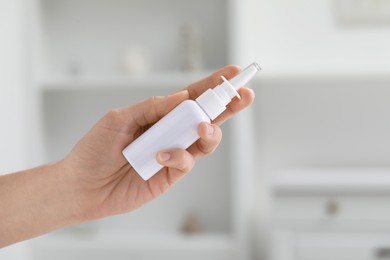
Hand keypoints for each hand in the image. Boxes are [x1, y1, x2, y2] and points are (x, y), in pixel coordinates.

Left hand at [60, 65, 254, 220]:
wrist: (82, 186)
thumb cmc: (94, 151)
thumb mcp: (119, 119)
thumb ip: (151, 107)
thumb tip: (182, 97)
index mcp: (159, 116)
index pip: (191, 98)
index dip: (212, 87)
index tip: (233, 74)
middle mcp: (170, 133)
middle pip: (206, 117)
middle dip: (227, 106)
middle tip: (243, 95)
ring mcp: (173, 154)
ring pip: (204, 141)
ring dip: (209, 131)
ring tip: (202, 125)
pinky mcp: (170, 175)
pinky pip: (186, 162)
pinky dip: (178, 156)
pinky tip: (160, 155)